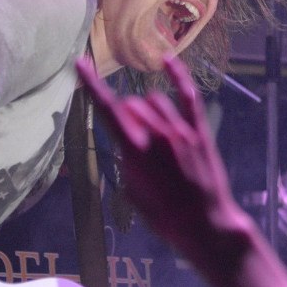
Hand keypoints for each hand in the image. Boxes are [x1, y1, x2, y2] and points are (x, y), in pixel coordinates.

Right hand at [75, 55, 235, 251]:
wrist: (206, 225)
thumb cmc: (166, 219)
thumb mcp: (133, 196)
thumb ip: (127, 164)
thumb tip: (128, 147)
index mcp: (135, 151)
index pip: (107, 109)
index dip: (91, 84)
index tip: (80, 63)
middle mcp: (156, 134)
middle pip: (131, 105)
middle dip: (124, 115)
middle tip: (130, 139)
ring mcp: (180, 130)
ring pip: (154, 100)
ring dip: (146, 109)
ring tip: (151, 131)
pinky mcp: (200, 132)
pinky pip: (188, 96)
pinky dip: (177, 75)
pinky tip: (167, 60)